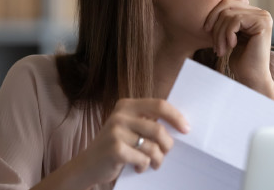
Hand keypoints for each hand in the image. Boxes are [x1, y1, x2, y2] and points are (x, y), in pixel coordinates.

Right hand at [73, 99, 189, 186]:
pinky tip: (138, 167)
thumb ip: (148, 122)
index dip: (176, 117)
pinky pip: (143, 159)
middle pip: (158, 129)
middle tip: (166, 153)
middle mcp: (120, 115)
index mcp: (126, 105)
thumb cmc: (115, 146)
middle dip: (167, 145)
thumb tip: (180, 125)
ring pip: (152, 147)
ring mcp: (116, 132)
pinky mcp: (115, 149)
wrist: (86, 165)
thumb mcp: (129, 127)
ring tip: (153, 163)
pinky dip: (144, 166)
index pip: (159, 105)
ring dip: (157, 159)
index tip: (186, 129)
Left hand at [203, 0, 273, 99]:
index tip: (206, 31)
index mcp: (253, 13)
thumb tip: (210, 4)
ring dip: (220, 34)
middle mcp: (261, 12)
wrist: (252, 78)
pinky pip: (235, 20)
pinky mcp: (263, 23)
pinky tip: (231, 47)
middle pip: (227, 5)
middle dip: (216, 25)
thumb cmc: (240, 60)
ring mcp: (263, 17)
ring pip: (229, 14)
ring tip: (221, 50)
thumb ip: (226, 20)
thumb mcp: (230, 36)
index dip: (213, 15)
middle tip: (215, 45)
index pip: (227, 2)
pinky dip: (227, 34)